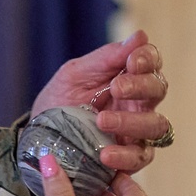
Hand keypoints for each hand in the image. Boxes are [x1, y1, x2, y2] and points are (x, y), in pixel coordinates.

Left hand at [29, 29, 168, 173]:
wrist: (37, 138)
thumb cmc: (59, 101)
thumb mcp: (74, 75)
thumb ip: (106, 58)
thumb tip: (141, 36)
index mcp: (129, 77)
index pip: (151, 63)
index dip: (147, 59)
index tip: (132, 61)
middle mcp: (138, 103)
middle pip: (158, 90)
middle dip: (140, 86)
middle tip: (116, 88)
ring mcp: (136, 132)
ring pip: (156, 125)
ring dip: (132, 121)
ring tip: (102, 121)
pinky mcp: (128, 159)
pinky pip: (139, 158)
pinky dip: (125, 156)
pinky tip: (105, 154)